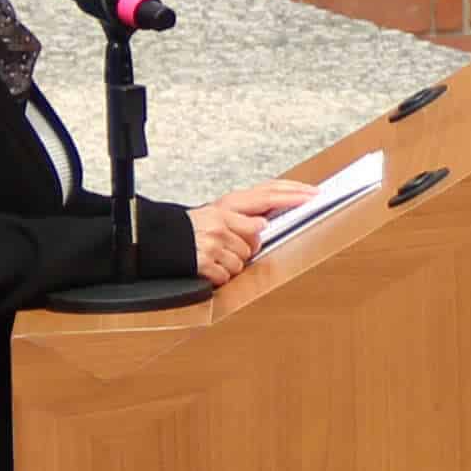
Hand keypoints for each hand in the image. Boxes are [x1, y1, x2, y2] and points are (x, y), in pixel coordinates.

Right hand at [188, 179, 312, 287]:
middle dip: (247, 247)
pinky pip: (226, 275)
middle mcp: (221, 221)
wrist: (157, 242)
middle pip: (256, 240)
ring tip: (215, 254)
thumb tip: (263, 227)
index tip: (313, 195)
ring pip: (243, 260)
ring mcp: (212, 241)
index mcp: (226, 205)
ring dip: (232, 262)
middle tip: (229, 244)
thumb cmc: (192, 230)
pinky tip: (209, 266)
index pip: (267, 196)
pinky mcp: (203, 262)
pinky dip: (219, 275)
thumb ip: (244, 216)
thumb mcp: (217, 215)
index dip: (292, 195)